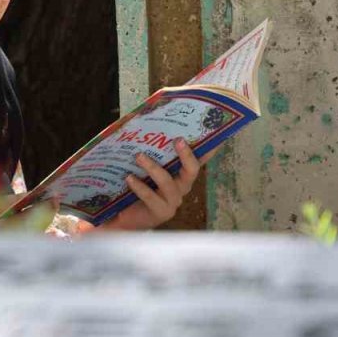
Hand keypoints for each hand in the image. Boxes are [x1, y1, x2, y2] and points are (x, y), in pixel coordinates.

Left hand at [86, 139, 209, 231]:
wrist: (124, 217)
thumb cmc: (134, 187)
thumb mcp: (141, 167)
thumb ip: (146, 149)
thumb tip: (138, 119)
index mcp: (181, 175)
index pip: (198, 159)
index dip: (208, 148)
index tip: (213, 134)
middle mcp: (181, 187)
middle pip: (192, 171)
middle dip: (186, 155)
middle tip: (177, 140)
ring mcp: (173, 201)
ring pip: (168, 183)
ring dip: (153, 168)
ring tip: (139, 156)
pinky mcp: (161, 213)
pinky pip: (152, 197)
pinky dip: (140, 186)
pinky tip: (129, 178)